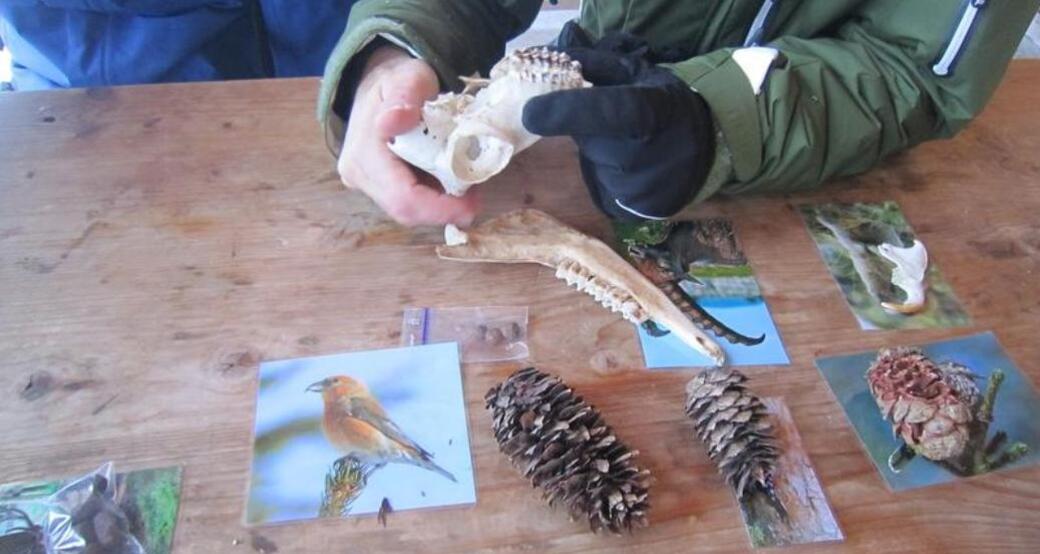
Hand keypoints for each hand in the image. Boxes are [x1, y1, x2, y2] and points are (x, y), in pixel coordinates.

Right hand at [338, 46, 478, 225]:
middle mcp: (358, 175)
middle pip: (406, 211)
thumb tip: (394, 120)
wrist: (380, 83)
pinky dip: (434, 197)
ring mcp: (366, 184)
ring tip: (465, 183)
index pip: (402, 198)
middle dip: (444, 209)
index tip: (472, 204)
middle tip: (476, 195)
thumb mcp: (409, 76)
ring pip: (409, 210)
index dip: (439, 208)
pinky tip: (449, 180)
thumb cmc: (398, 78)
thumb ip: (406, 93)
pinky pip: (410, 202)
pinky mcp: (378, 187)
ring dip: (441, 204)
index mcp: (363, 154)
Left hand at [522, 26, 713, 220]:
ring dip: (599, 151)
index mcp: (657, 110)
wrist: (703, 152)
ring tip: (627, 145)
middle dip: (587, 129)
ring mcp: (641, 190)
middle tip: (607, 123)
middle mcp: (651, 155)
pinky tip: (627, 167)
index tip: (530, 113)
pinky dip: (605, 173)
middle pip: (594, 141)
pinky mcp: (631, 212)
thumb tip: (544, 58)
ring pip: (596, 164)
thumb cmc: (662, 105)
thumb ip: (593, 64)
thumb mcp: (637, 74)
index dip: (569, 111)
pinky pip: (601, 187)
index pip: (610, 111)